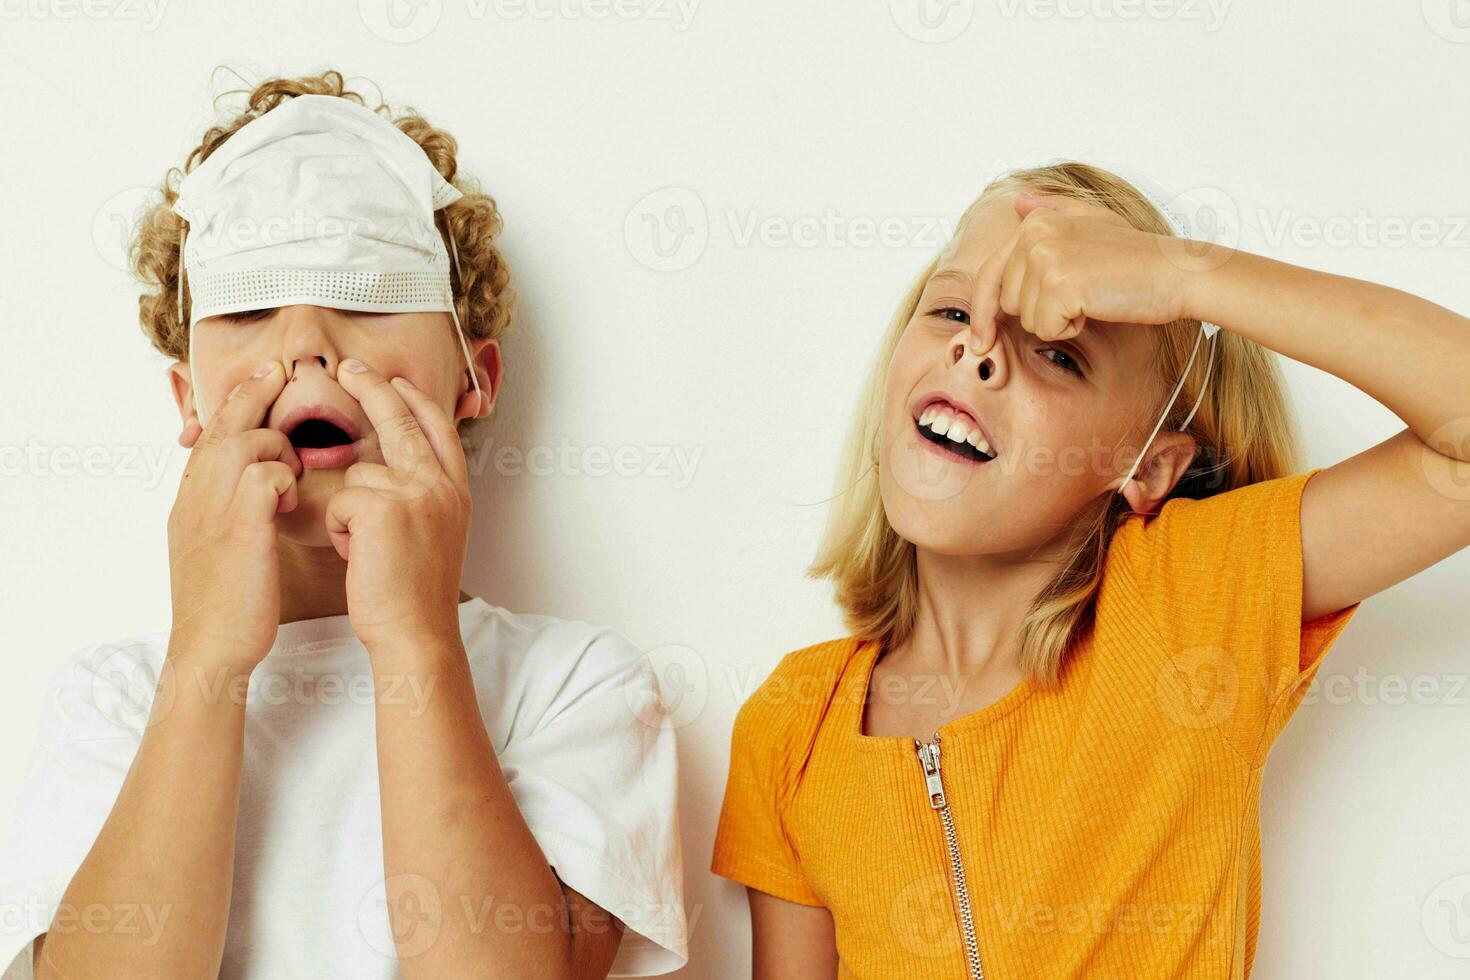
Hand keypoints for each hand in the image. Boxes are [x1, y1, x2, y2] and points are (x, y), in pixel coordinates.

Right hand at [167, 361, 299, 673]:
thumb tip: (256, 487)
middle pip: (222, 425)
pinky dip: (284, 477)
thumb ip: (231, 510)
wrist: (211, 650)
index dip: (236, 404)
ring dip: (276, 446)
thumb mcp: (220, 548)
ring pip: (245, 440)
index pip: (211, 435)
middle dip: (252, 393)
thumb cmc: (227, 606)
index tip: (260, 380)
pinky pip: (265, 474)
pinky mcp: (239, 527)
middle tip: (278, 369)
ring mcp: (212, 510)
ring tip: (290, 475)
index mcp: (190, 500)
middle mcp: (195, 497)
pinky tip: (290, 501)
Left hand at [326, 360, 471, 654]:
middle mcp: (441, 486)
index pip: (438, 430)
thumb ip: (422, 497)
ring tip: (368, 549)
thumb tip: (388, 468)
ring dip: (350, 509)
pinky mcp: (381, 506)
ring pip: (359, 472)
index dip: (416, 402)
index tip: (396, 382)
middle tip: (350, 368)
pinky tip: (358, 555)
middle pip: (402, 422)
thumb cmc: (416, 595)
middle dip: (374, 389)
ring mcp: (415, 493)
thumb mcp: (435, 535)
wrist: (416, 632)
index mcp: (456, 492)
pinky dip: (338, 528)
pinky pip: (340, 499)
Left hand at [972, 192, 1193, 342]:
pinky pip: (1045, 329)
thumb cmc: (1137, 255)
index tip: (979, 342)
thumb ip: (1052, 211)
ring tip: (1091, 297)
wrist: (1175, 273)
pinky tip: (1095, 308)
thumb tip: (1017, 203)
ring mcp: (1045, 258)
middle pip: (1008, 301)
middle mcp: (1034, 234)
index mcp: (1036, 221)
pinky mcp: (1059, 285)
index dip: (982, 312)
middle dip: (1039, 310)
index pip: (989, 274)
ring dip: (1057, 320)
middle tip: (1080, 295)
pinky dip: (1069, 329)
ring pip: (1026, 318)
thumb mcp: (1093, 220)